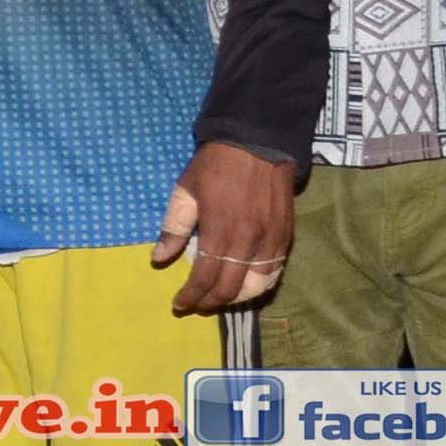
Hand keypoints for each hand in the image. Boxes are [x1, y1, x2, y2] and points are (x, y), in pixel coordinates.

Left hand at [156, 142, 294, 314]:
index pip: (204, 278)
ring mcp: (270, 240)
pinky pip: (274, 271)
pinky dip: (259, 284)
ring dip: (236, 298)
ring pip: (256, 286)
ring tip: (220, 297)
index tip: (179, 303)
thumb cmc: (216, 165)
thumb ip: (174, 227)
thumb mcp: (185, 190)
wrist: (258, 141)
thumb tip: (159, 258)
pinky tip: (246, 283)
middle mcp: (248, 241)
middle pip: (230, 288)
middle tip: (197, 303)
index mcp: (220, 230)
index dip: (191, 296)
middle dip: (210, 302)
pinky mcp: (285, 235)